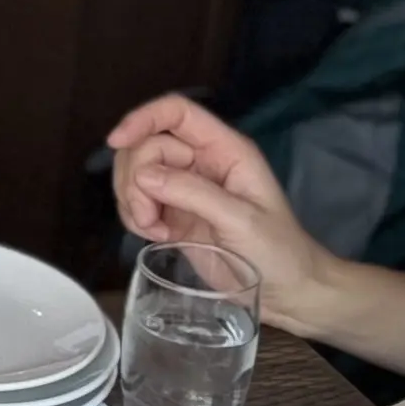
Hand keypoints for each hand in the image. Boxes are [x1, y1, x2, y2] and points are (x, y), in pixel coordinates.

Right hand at [102, 93, 331, 314]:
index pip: (177, 113)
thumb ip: (193, 194)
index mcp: (225, 150)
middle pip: (147, 145)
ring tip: (155, 230)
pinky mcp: (173, 214)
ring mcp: (184, 188)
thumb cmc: (278, 250)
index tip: (117, 142)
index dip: (144, 118)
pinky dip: (135, 217)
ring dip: (132, 200)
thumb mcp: (240, 219)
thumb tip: (143, 176)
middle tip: (149, 217)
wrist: (287, 292)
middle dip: (136, 179)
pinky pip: (137, 201)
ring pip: (136, 173)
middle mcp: (201, 162)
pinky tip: (156, 237)